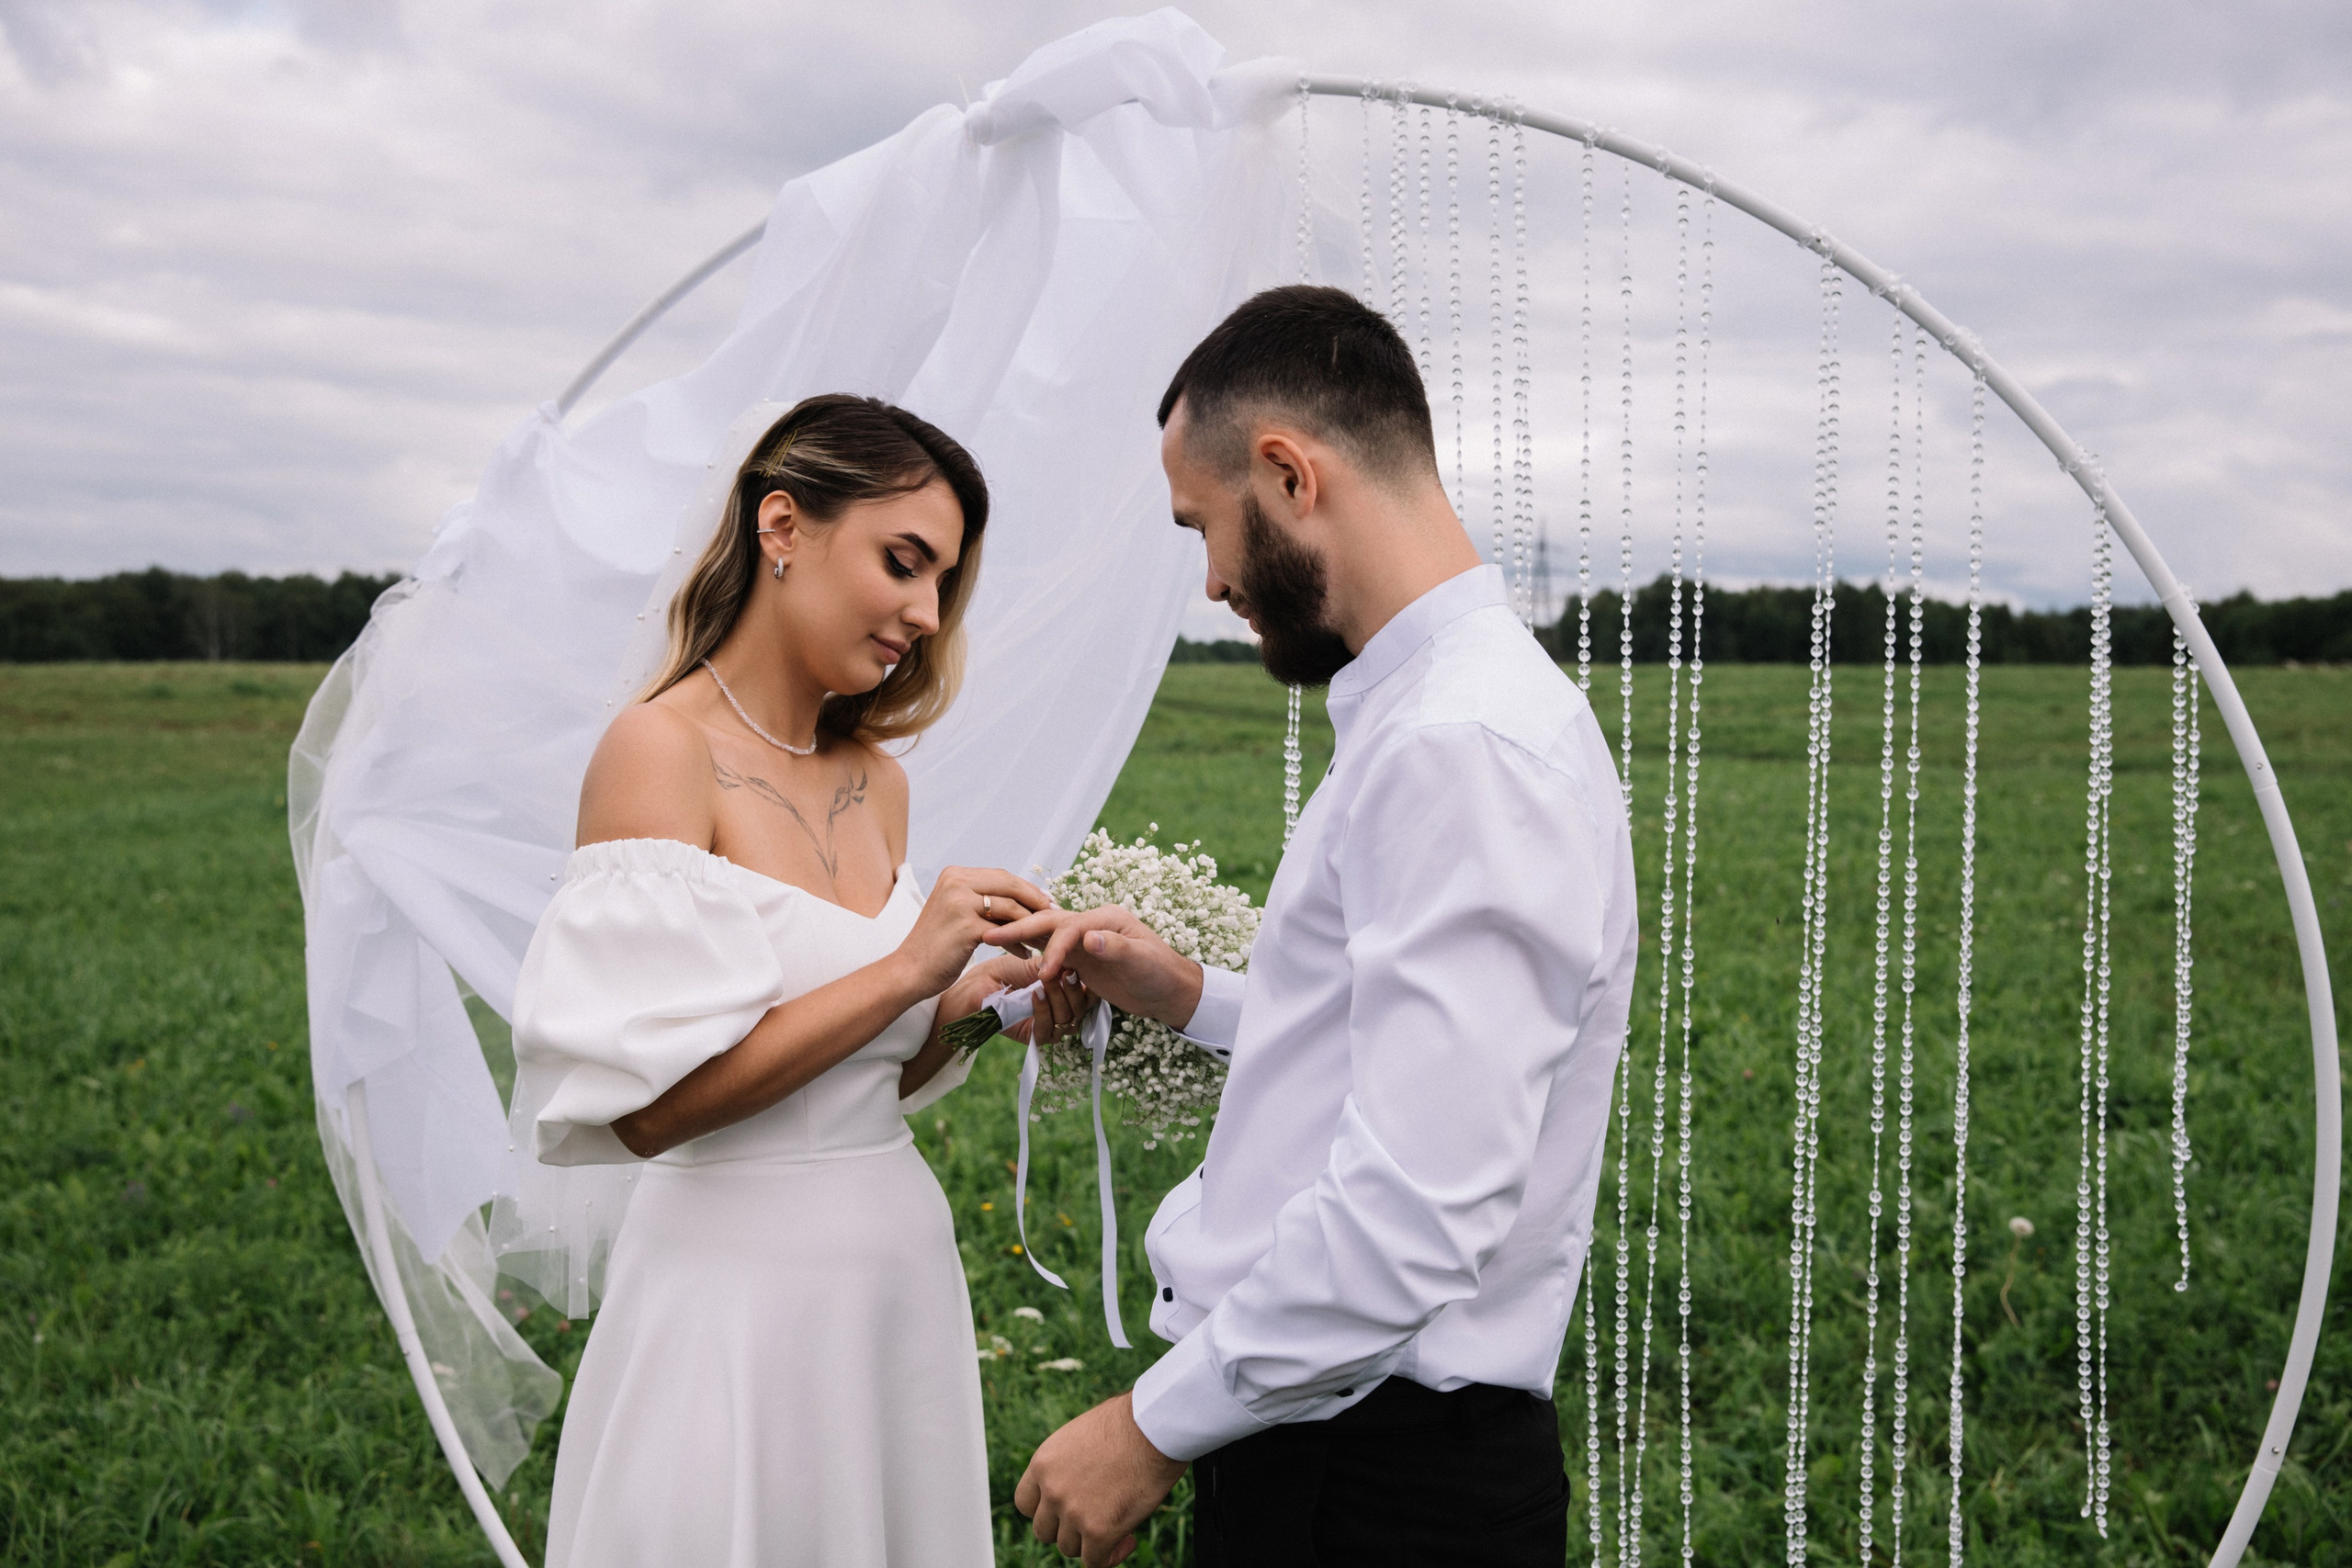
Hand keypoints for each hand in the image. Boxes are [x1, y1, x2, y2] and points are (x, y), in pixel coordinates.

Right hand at [895, 867, 1053, 997]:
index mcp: (954, 874)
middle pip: (1009, 885)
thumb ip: (981, 899)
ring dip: (1030, 924)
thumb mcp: (956, 911)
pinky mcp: (966, 926)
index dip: (1026, 888)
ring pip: (1010, 908)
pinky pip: (1004, 931)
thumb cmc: (936, 946)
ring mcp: (960, 902)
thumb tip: (1020, 897)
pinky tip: (1026, 954)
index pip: (1001, 875)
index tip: (1045, 900)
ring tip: (1043, 938)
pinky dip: (1018, 943)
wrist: (910, 971)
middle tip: (1054, 914)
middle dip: (1035, 900)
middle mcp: (956, 882)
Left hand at [937, 954, 1093, 1045]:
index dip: (1089, 983)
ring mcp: (1049, 1026)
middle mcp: (1062, 1012)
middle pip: (1082, 1009)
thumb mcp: (1036, 964)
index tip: (1081, 965)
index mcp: (1066, 994)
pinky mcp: (1034, 1037)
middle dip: (1074, 989)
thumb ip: (1058, 965)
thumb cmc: (1005, 971)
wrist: (977, 986)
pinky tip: (1036, 993)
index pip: (1089, 995)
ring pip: (1068, 1019)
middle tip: (1067, 971)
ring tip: (1048, 980)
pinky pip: (1048, 1029)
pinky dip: (1043, 1010)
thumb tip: (1081, 962)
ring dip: (1058, 997)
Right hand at [986, 905, 1203, 1031]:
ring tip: (990, 941)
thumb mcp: (1142, 961)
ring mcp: (1085, 940)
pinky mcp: (1081, 957)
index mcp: (1106, 917)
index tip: (1044, 972)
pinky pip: (1051, 952)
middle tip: (990, 936)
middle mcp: (1091, 924)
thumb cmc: (1161, 973)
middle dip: (1021, 928)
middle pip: (1051, 923)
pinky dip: (1032, 953)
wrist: (1169, 990)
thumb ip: (1116, 947)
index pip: (1070, 927)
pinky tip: (1012, 957)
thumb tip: (1090, 937)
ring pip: (1046, 935)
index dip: (1055, 948)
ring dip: (1020, 938)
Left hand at [1014, 1392, 1185, 1566]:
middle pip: (1044, 1531)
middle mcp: (1051, 1490)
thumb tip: (1079, 1483)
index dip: (1045, 1510)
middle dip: (1067, 1529)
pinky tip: (1128, 1540)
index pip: (1025, 1503)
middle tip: (1094, 1518)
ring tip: (1117, 1526)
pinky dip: (1110, 1556)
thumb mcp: (1082, 1435)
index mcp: (1043, 1463)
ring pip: (1069, 1548)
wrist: (1153, 1427)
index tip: (1065, 1509)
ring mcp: (1073, 1513)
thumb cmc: (1129, 1422)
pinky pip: (1095, 1561)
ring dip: (1089, 1542)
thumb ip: (1069, 1464)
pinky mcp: (1099, 1531)